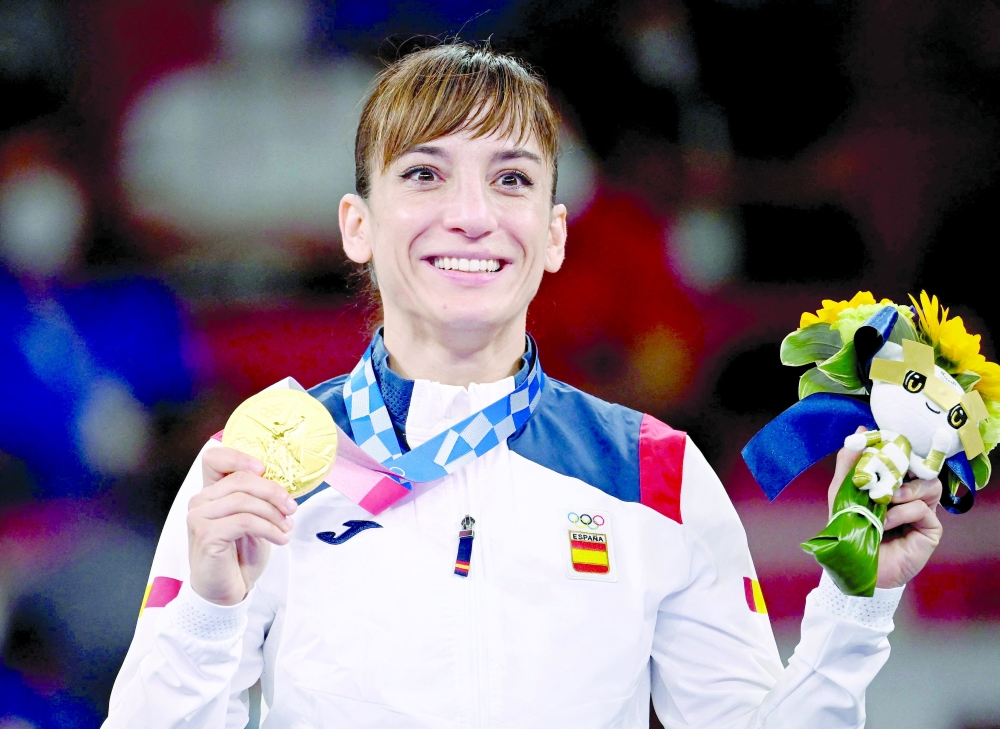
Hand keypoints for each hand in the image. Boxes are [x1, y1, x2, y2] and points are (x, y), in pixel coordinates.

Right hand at [186, 446, 296, 604]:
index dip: (240, 458)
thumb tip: (283, 482)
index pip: (215, 459)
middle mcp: (200, 501)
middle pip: (241, 480)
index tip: (265, 470)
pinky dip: (269, 528)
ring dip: (273, 514)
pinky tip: (280, 538)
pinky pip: (245, 521)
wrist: (227, 590)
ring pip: (245, 501)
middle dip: (273, 492)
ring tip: (287, 528)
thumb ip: (258, 498)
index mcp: (211, 492)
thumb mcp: (254, 519)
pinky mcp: (206, 535)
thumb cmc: (240, 555)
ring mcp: (199, 518)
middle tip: (292, 508)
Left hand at [828, 427, 942, 589]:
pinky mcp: (930, 530)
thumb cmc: (850, 527)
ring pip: (929, 485)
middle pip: (924, 467)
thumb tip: (860, 430)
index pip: (907, 457)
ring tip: (883, 501)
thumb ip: (849, 462)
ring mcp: (924, 512)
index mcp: (895, 482)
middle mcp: (913, 495)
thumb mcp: (843, 490)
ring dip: (902, 491)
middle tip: (885, 471)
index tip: (882, 443)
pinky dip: (901, 513)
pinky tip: (886, 522)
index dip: (898, 448)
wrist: (854, 563)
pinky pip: (923, 509)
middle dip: (903, 467)